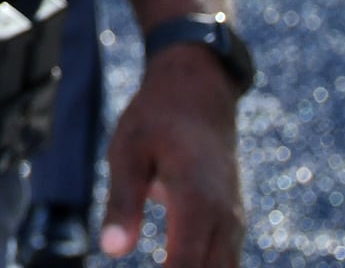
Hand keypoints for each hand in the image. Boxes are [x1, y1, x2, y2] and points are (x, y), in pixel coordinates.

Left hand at [101, 46, 243, 264]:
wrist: (199, 95)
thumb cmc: (156, 119)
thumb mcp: (128, 151)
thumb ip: (123, 202)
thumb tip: (111, 250)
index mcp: (197, 201)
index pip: (184, 266)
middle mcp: (224, 219)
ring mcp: (233, 223)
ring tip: (159, 263)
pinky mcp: (232, 225)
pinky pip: (225, 264)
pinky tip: (172, 264)